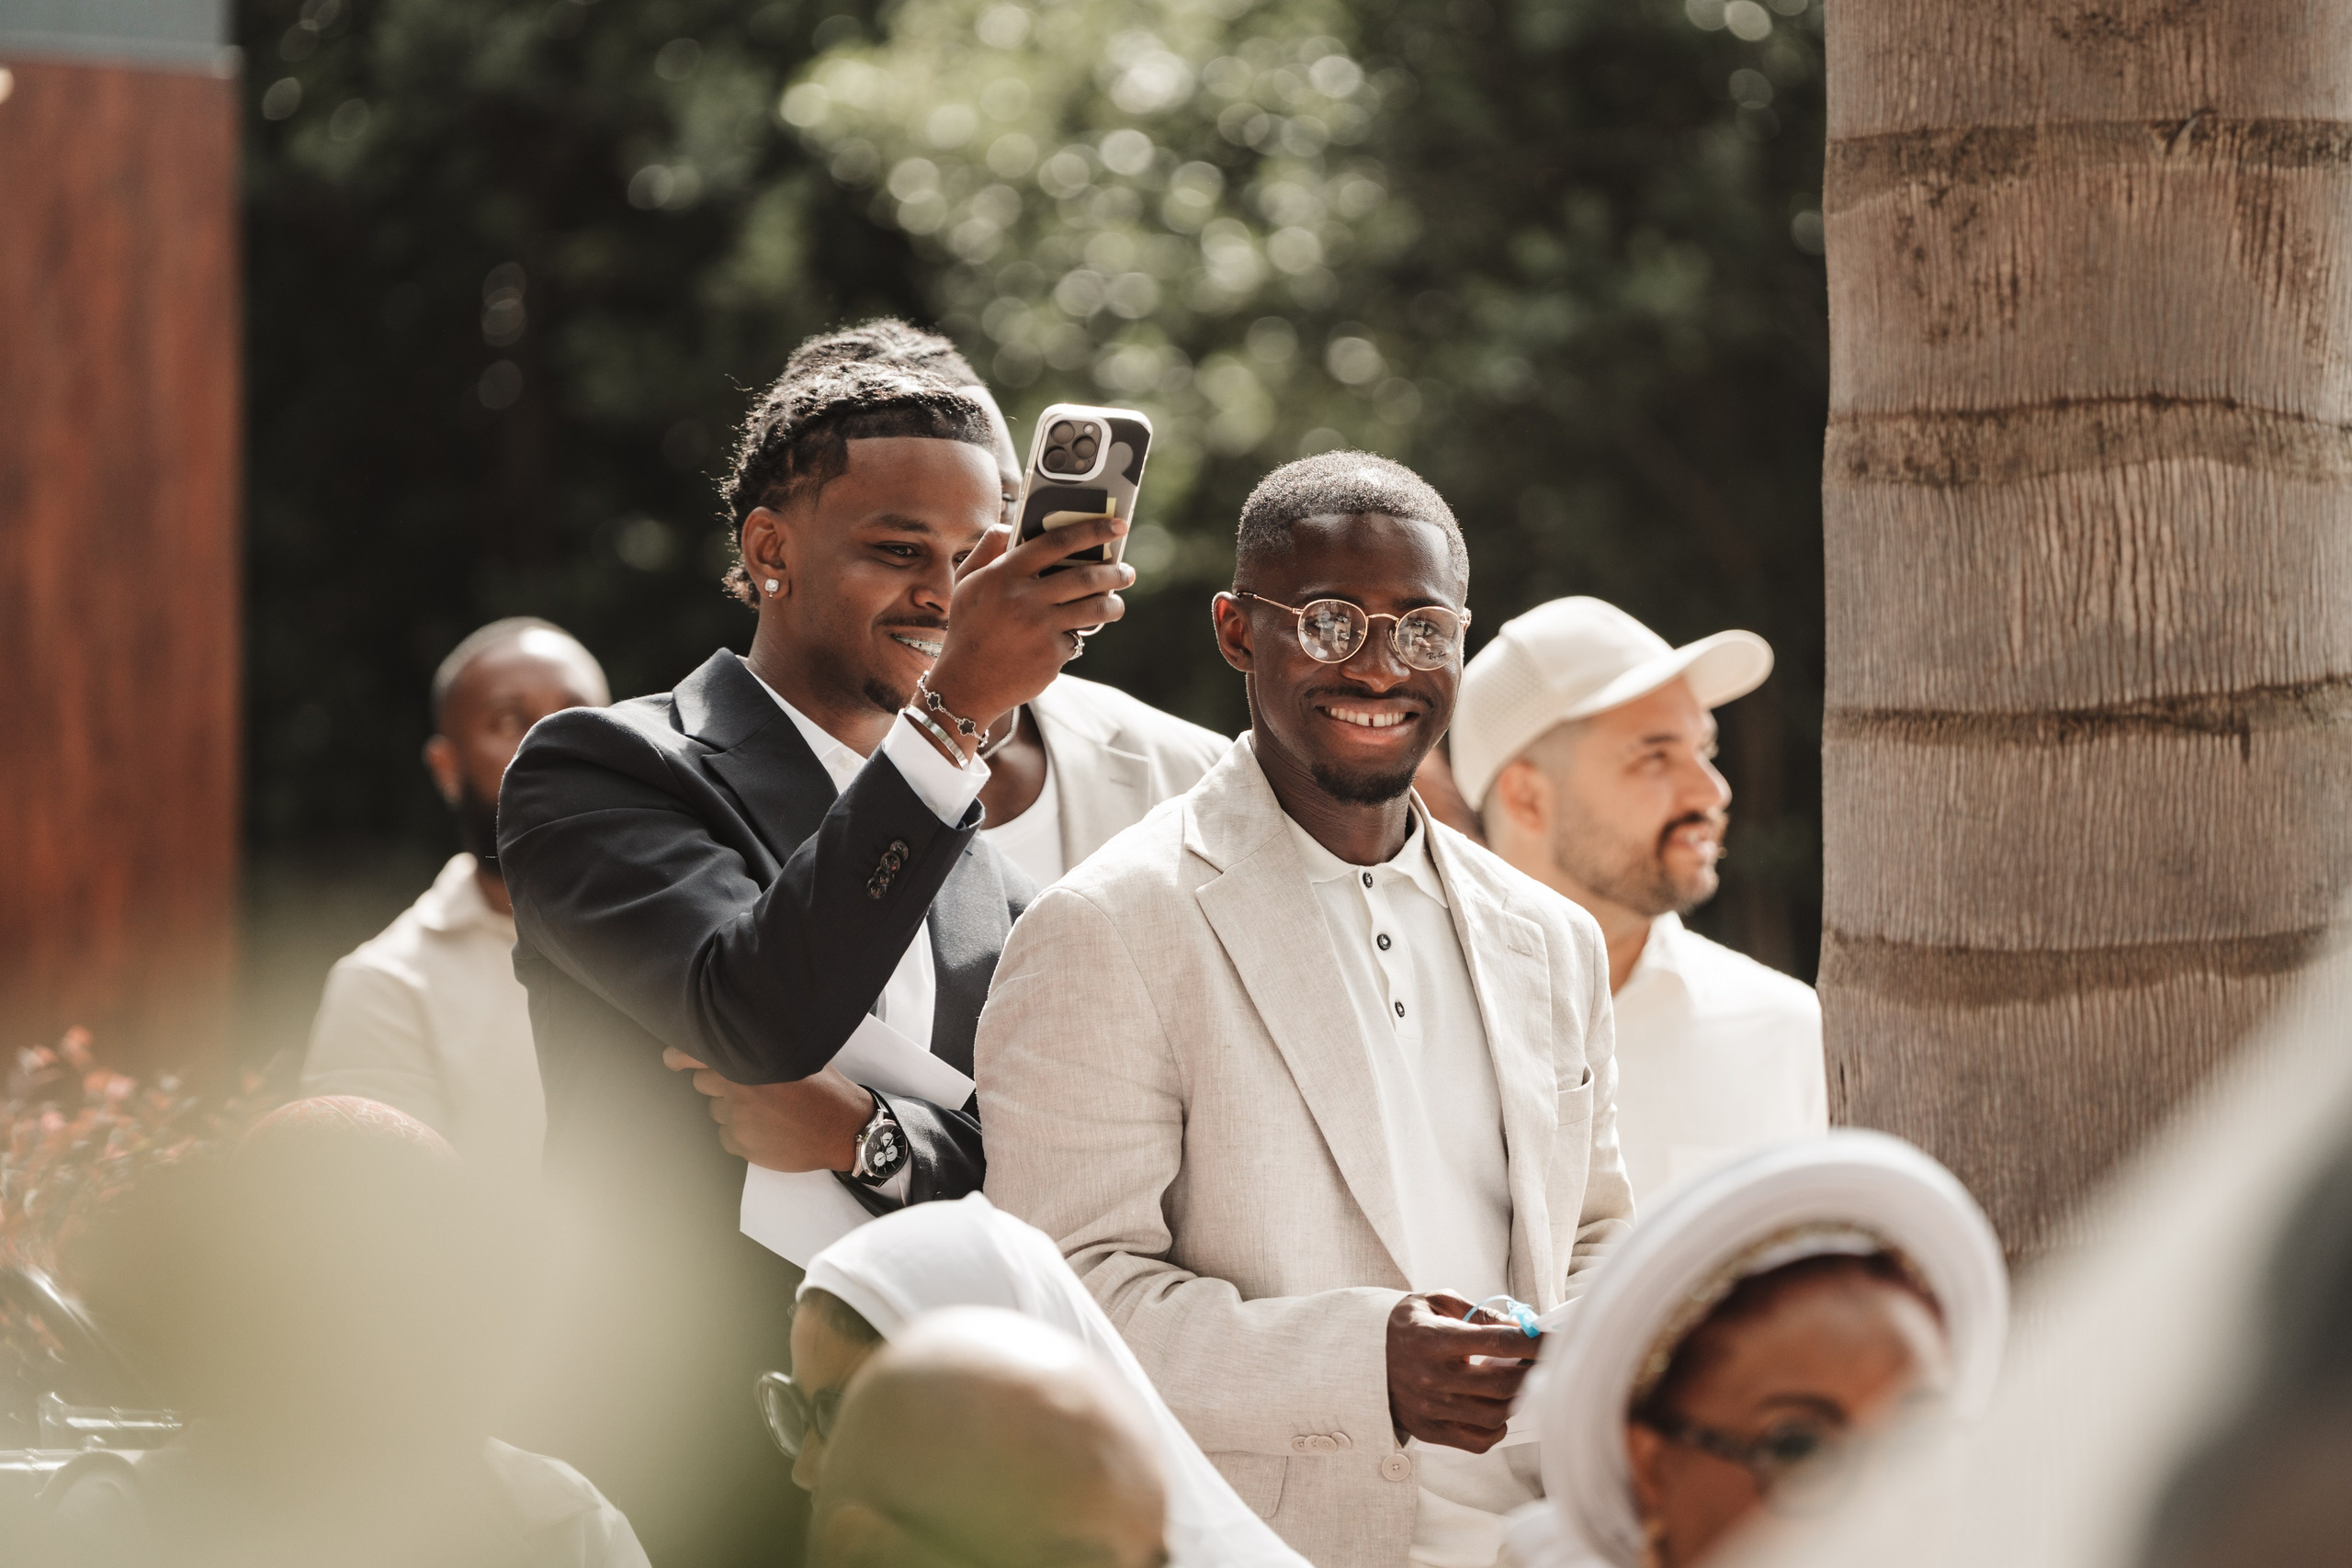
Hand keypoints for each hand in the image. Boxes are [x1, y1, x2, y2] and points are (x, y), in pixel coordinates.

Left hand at [661, 1047, 872, 1172]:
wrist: (845, 1130)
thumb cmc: (826, 1090)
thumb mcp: (799, 1056)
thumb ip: (764, 1049)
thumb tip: (741, 1039)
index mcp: (751, 1062)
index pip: (696, 1053)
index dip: (680, 1054)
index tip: (673, 1058)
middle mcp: (739, 1089)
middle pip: (703, 1083)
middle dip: (719, 1084)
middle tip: (745, 1087)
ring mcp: (739, 1120)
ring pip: (717, 1111)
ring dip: (733, 1110)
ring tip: (766, 1111)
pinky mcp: (743, 1146)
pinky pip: (728, 1137)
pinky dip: (742, 1135)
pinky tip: (768, 1130)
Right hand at [925, 514, 1131, 728]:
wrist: (966, 684)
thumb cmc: (969, 627)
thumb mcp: (966, 582)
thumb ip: (988, 548)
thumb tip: (1013, 526)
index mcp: (1004, 573)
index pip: (1057, 541)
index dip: (1093, 530)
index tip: (1119, 526)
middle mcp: (1024, 598)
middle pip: (1086, 576)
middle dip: (1115, 572)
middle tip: (1127, 571)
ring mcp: (1040, 628)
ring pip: (1095, 609)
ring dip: (1114, 605)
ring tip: (1117, 603)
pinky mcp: (1051, 655)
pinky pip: (1076, 638)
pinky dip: (1077, 635)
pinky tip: (1074, 635)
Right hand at [1386, 1292, 1538, 1452]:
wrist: (1362, 1358)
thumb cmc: (1403, 1327)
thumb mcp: (1432, 1302)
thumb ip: (1476, 1312)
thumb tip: (1519, 1327)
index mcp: (1434, 1339)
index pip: (1498, 1343)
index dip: (1534, 1342)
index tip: (1553, 1339)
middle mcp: (1432, 1378)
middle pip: (1504, 1385)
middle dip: (1530, 1372)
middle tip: (1537, 1362)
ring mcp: (1432, 1409)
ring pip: (1496, 1415)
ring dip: (1514, 1399)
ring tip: (1511, 1382)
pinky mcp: (1430, 1431)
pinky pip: (1479, 1441)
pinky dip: (1497, 1427)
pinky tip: (1494, 1408)